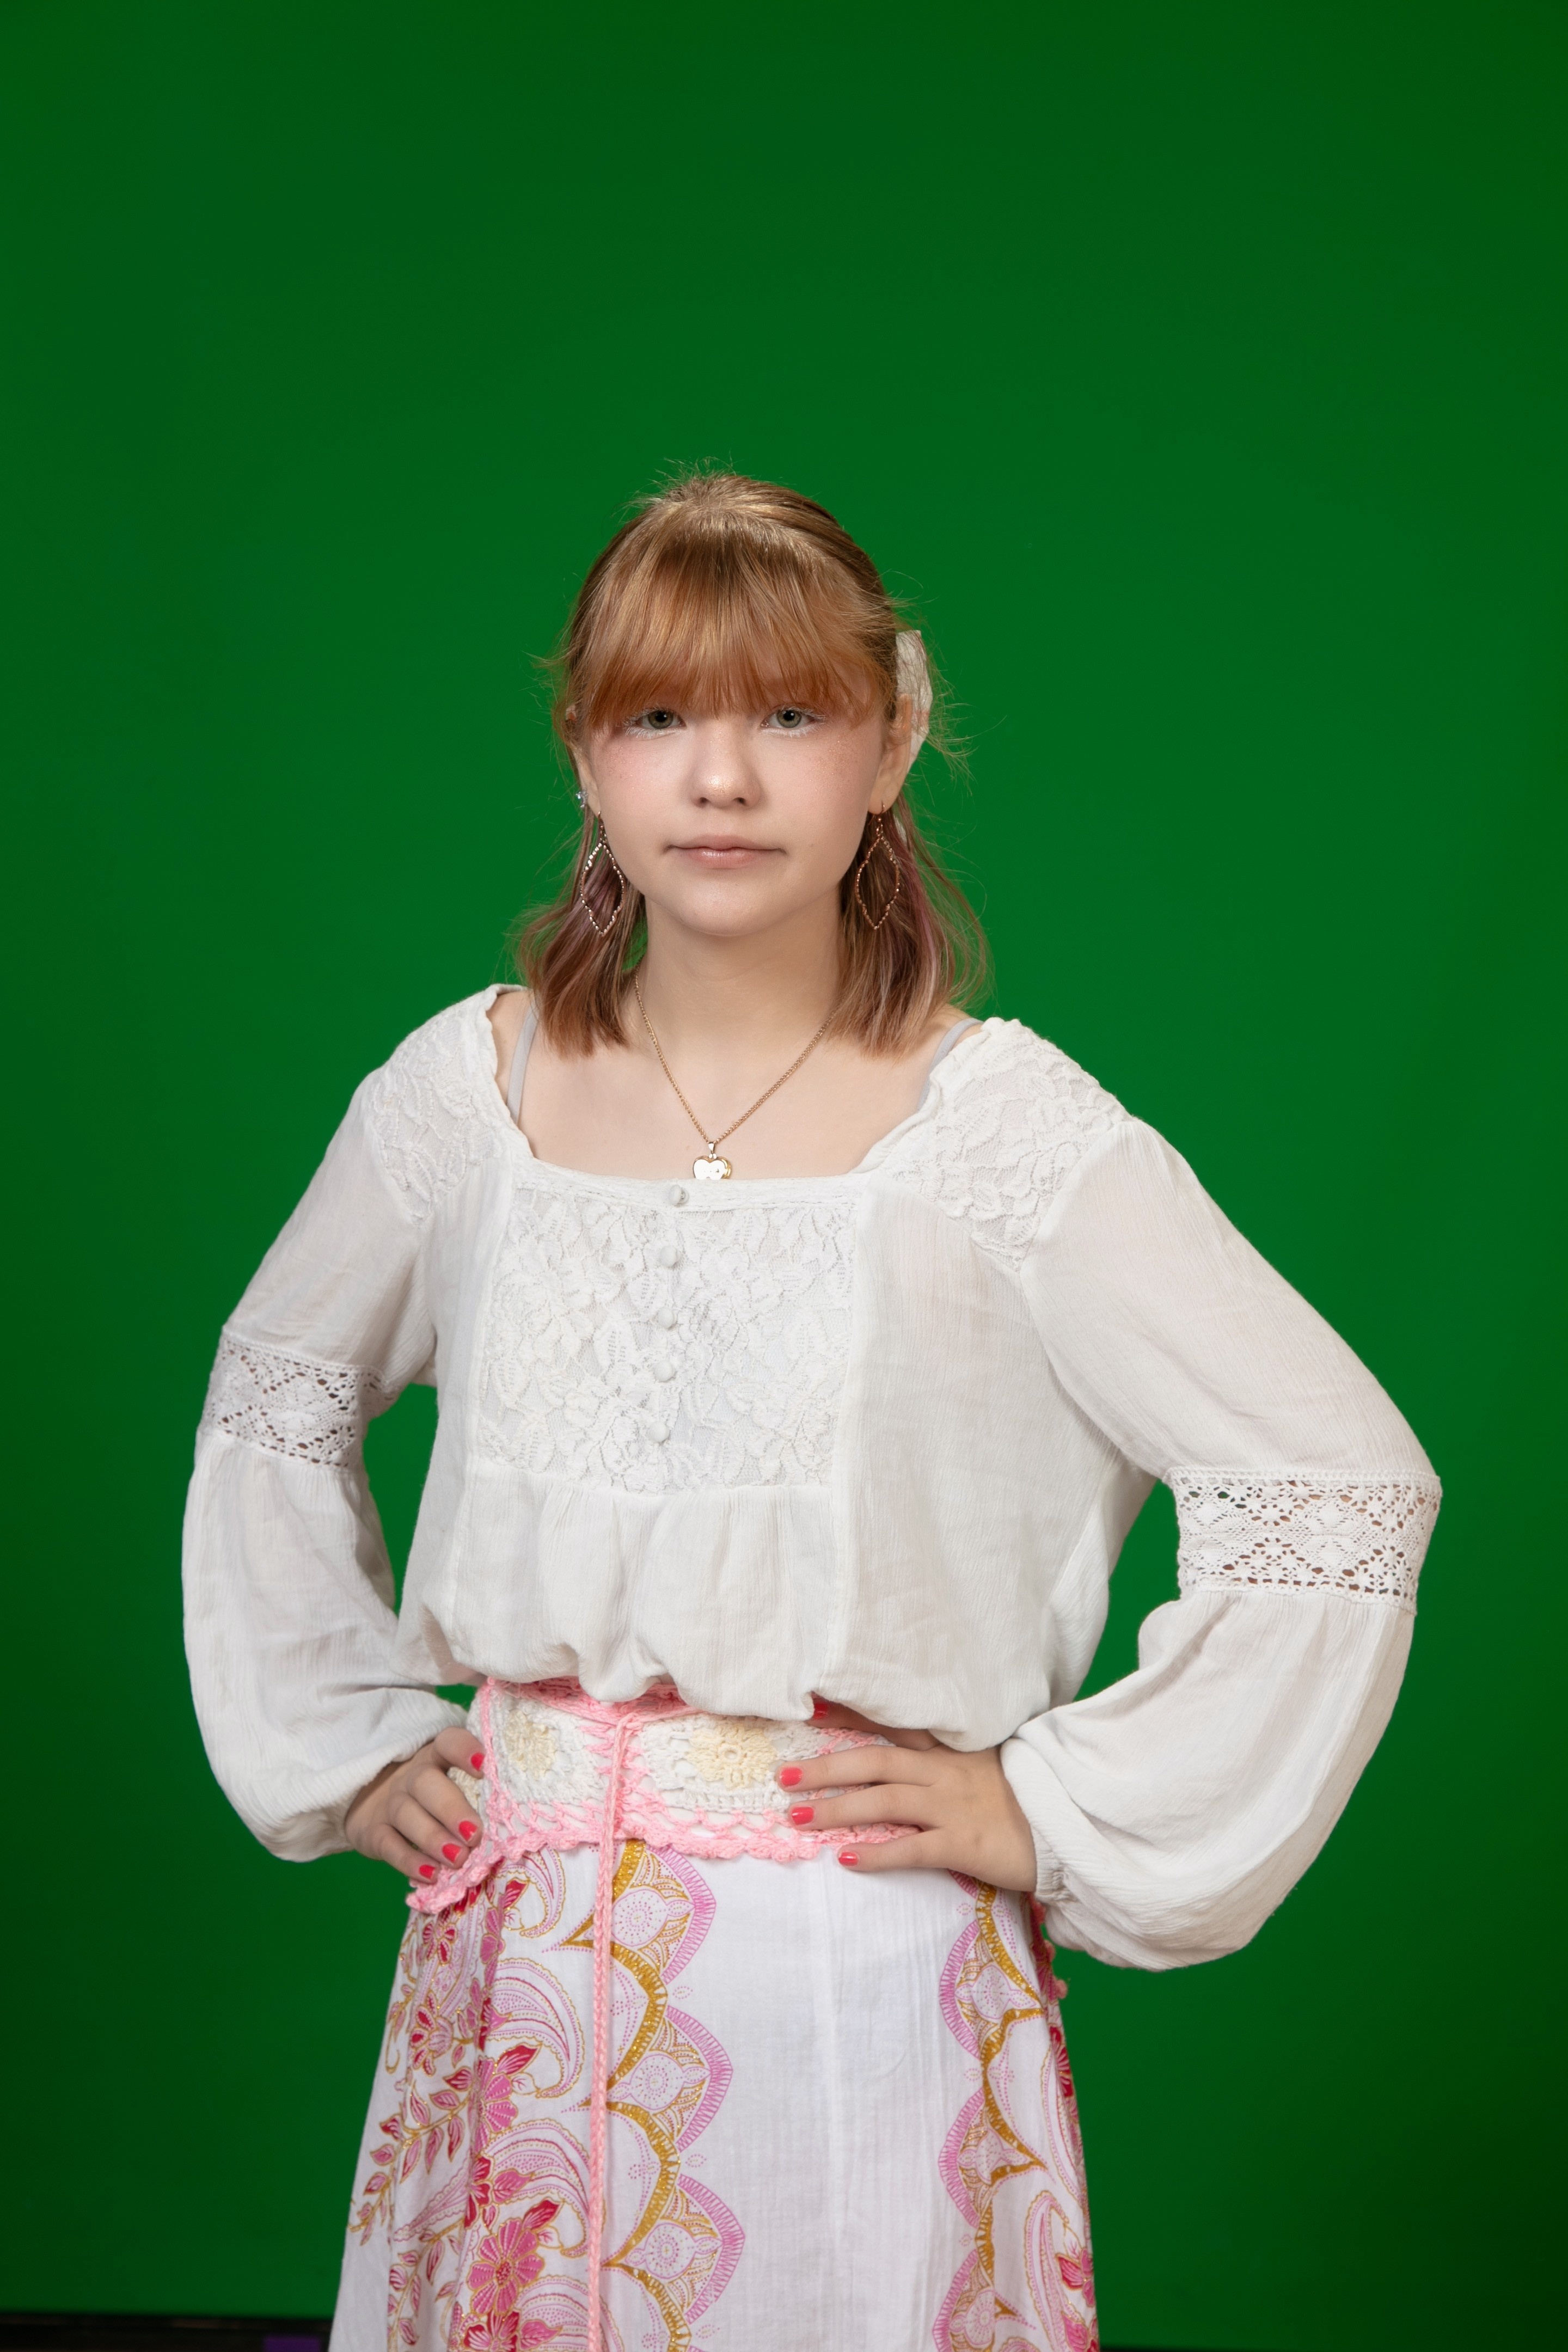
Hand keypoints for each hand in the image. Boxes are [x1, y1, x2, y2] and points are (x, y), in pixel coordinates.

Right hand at [345, 1727, 486, 1885]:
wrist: (373, 1802)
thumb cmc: (435, 1795)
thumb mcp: (454, 1783)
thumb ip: (480, 1793)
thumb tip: (517, 1820)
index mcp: (437, 1756)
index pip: (448, 1742)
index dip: (464, 1749)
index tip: (484, 1765)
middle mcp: (412, 1775)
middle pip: (426, 1782)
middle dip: (451, 1809)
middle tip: (474, 1834)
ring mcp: (390, 1802)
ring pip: (407, 1814)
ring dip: (433, 1838)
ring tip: (458, 1859)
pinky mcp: (373, 1831)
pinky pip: (388, 1845)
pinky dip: (409, 1861)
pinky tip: (431, 1875)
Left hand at [783, 1702, 1036, 1892]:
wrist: (1071, 1825)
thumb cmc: (1029, 1798)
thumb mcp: (990, 1766)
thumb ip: (954, 1760)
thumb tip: (917, 1762)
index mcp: (950, 1752)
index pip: (892, 1727)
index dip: (851, 1715)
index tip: (811, 1707)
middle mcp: (945, 1772)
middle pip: (874, 1763)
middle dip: (826, 1768)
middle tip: (784, 1777)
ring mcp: (953, 1806)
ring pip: (883, 1801)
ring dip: (837, 1808)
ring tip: (798, 1818)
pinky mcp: (963, 1842)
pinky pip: (912, 1848)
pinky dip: (877, 1853)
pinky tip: (847, 1858)